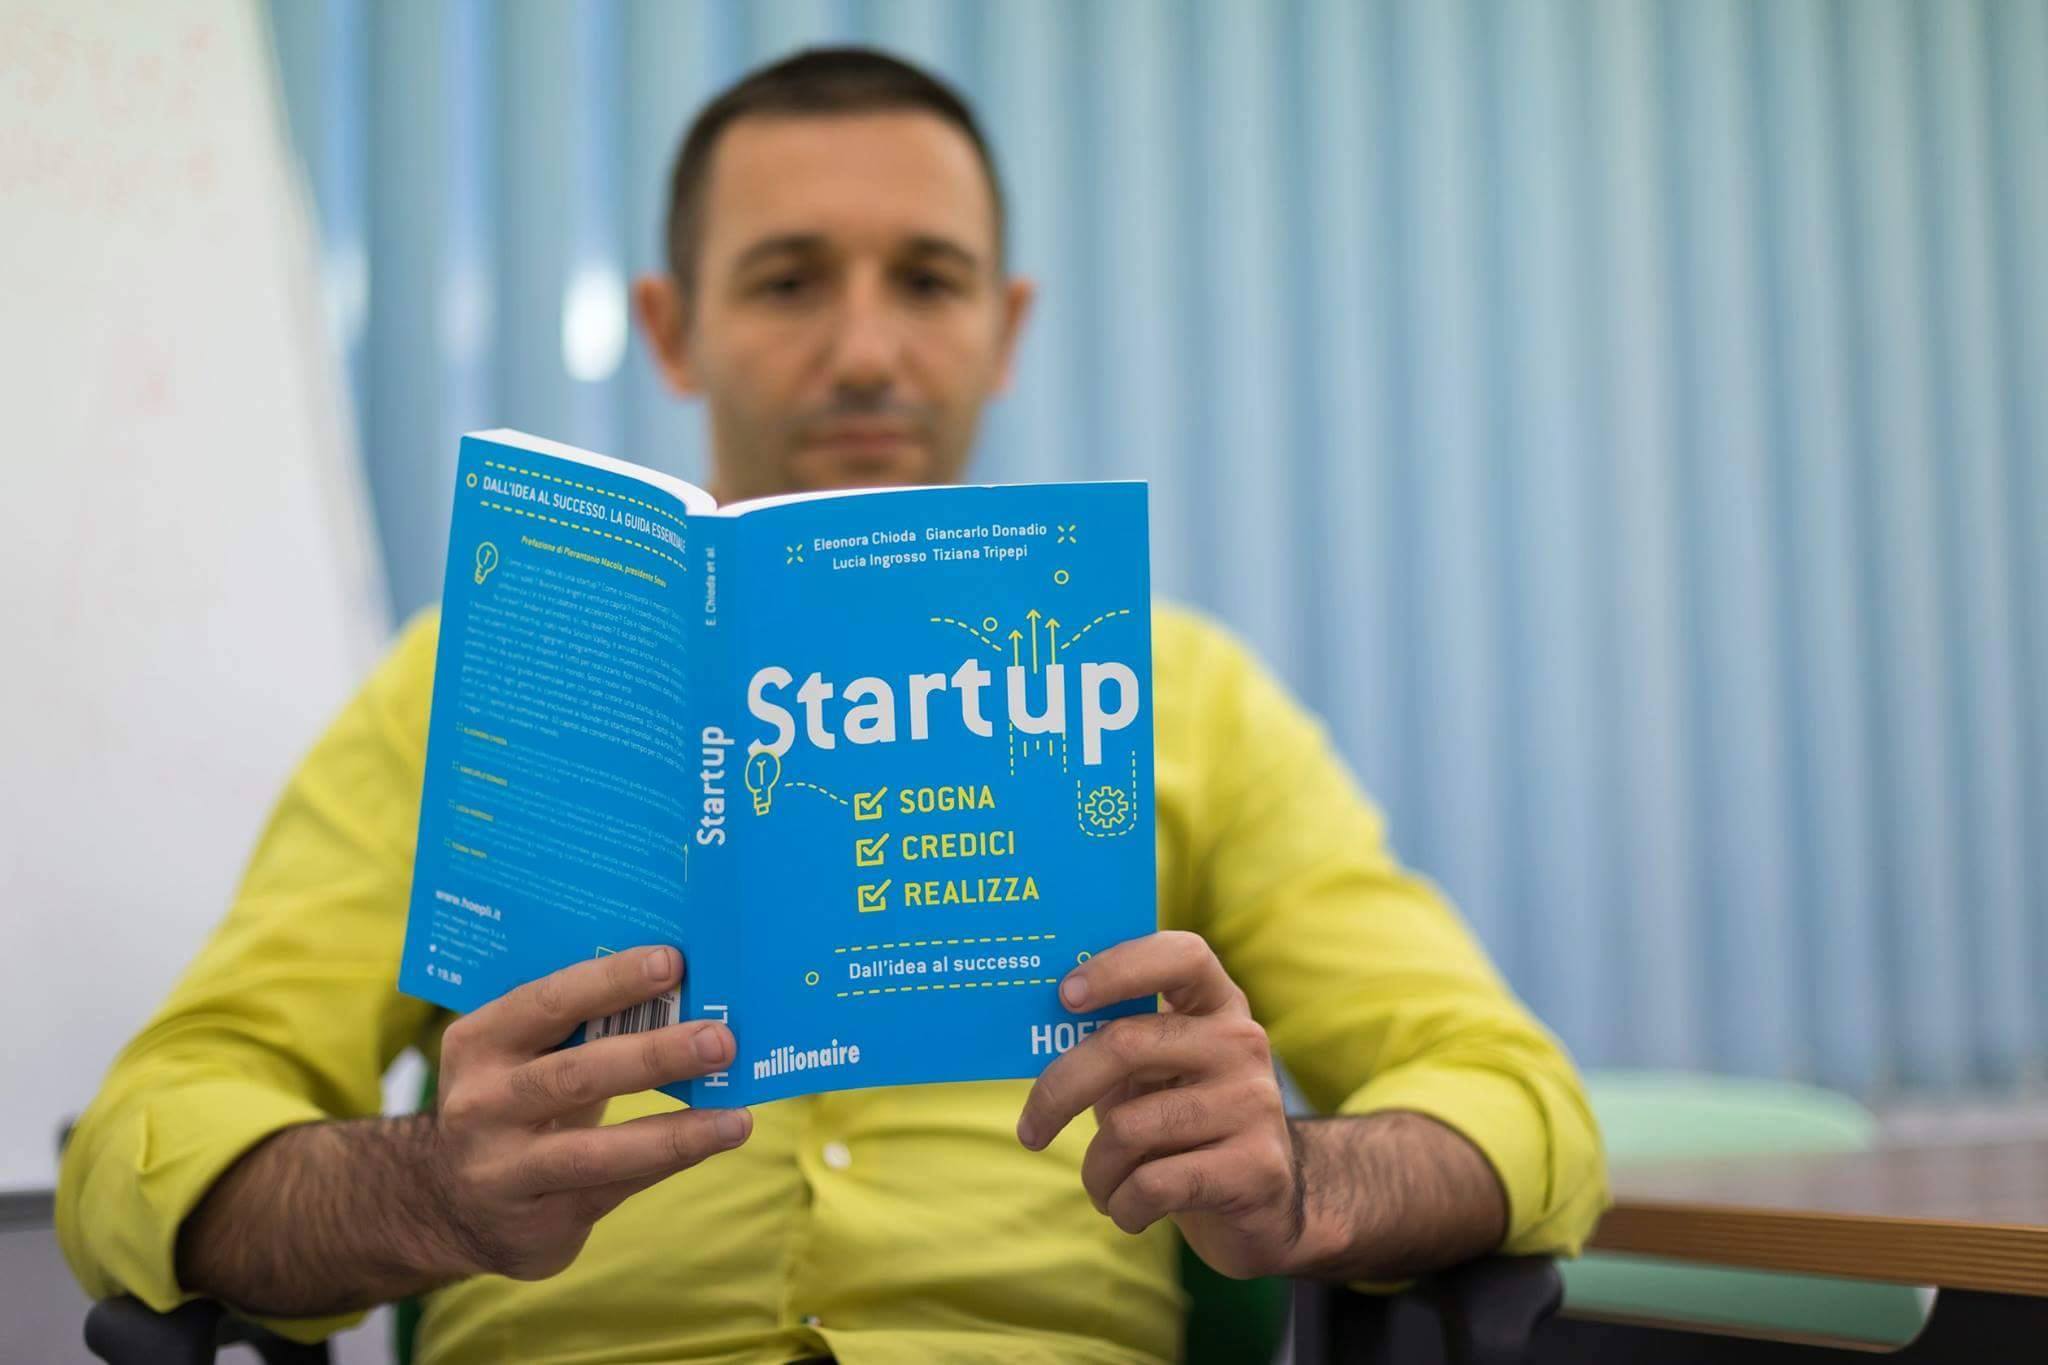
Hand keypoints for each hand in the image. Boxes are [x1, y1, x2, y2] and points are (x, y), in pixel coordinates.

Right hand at [425, 945, 749, 1279]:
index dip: (611, 980)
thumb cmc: (514, 1101)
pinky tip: (717, 1139)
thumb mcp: (520, 1056)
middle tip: (721, 1038)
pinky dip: (671, 1160)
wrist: (448, 1205)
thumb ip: (576, 1023)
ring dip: (675, 1130)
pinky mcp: (536, 1222)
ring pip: (596, 1150)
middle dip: (655, 1055)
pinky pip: (614, 1186)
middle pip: (577, 1074)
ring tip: (737, 1116)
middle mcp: (480, 1106)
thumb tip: (682, 982)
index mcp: (479, 1043)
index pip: (548, 1002)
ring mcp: (502, 1170)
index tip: (673, 962)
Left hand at [1015, 931, 1301, 1277]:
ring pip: (1128, 1129)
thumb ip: (1112, 1048)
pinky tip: (1128, 1211)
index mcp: (1217, 1005)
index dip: (1119, 968)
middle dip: (1058, 1091)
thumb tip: (1032, 1034)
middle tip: (1030, 1130)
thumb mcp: (1153, 1078)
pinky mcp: (1255, 1167)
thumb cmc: (1184, 1128)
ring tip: (1101, 1185)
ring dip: (1095, 1171)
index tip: (1065, 996)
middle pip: (1126, 1046)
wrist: (1266, 1206)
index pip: (1180, 955)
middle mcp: (1241, 1043)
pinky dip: (1122, 1206)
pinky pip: (1152, 1185)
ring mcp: (1254, 1103)